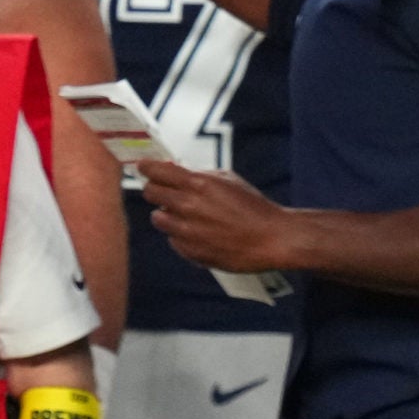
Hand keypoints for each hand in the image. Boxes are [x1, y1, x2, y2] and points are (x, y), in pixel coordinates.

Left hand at [139, 161, 296, 272]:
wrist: (273, 239)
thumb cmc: (255, 208)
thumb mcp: (230, 180)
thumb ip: (200, 175)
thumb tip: (175, 172)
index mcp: (198, 184)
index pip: (155, 171)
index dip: (147, 168)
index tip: (145, 167)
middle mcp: (188, 206)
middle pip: (150, 193)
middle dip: (157, 189)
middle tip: (166, 192)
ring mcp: (187, 231)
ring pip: (158, 218)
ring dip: (168, 215)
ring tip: (186, 216)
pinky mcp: (190, 251)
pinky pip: (173, 239)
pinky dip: (181, 235)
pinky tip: (201, 234)